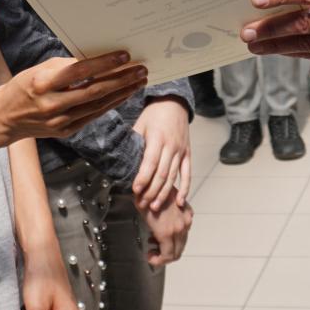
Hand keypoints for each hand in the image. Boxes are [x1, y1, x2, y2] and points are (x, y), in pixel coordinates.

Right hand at [0, 54, 147, 141]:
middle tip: (141, 70)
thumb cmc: (24, 86)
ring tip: (138, 81)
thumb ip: (66, 66)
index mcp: (43, 83)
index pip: (79, 71)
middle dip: (121, 80)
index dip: (103, 64)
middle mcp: (52, 104)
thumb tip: (96, 61)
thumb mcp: (40, 69)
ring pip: (97, 105)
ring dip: (121, 93)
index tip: (124, 57)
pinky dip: (110, 104)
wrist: (5, 118)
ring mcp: (59, 121)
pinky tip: (123, 95)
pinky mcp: (65, 131)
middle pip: (94, 91)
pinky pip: (93, 116)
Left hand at [131, 98, 191, 213]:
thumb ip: (134, 142)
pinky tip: (179, 201)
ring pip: (173, 176)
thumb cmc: (154, 114)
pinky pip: (187, 173)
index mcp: (158, 138)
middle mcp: (171, 146)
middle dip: (151, 191)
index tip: (135, 190)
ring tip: (154, 206)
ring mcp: (181, 150)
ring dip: (164, 193)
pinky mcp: (187, 153)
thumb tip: (121, 160)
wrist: (174, 103)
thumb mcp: (140, 124)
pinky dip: (185, 188)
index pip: (150, 162)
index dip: (143, 178)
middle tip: (142, 203)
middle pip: (162, 173)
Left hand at [143, 197, 191, 265]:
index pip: (169, 256)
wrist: (155, 180)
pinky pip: (184, 230)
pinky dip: (175, 234)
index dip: (159, 261)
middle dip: (164, 256)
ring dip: (170, 245)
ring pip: (182, 242)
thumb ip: (149, 234)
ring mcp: (186, 220)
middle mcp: (180, 228)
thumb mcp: (142, 217)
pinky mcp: (188, 213)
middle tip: (153, 252)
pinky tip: (164, 229)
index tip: (151, 258)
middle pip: (177, 252)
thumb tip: (148, 248)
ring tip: (156, 239)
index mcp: (167, 232)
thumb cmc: (144, 197)